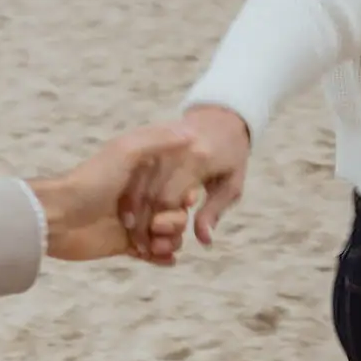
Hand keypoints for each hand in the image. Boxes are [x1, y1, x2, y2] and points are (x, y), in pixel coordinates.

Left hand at [28, 123, 196, 264]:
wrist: (57, 217)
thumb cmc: (90, 180)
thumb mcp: (125, 151)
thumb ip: (158, 142)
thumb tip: (191, 132)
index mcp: (142, 172)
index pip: (177, 183)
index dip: (186, 193)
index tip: (187, 200)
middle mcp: (140, 195)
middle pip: (175, 211)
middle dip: (175, 221)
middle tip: (159, 226)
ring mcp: (133, 221)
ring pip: (167, 233)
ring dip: (170, 241)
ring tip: (157, 245)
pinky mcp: (125, 244)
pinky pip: (153, 253)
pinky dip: (162, 257)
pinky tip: (163, 257)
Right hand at [121, 104, 250, 252]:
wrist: (222, 116)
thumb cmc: (232, 155)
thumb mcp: (231, 184)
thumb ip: (213, 211)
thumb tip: (203, 240)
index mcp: (197, 159)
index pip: (169, 197)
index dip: (160, 223)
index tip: (156, 242)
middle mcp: (175, 148)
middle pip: (149, 190)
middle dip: (142, 221)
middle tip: (139, 244)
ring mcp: (159, 141)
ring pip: (137, 180)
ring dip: (131, 207)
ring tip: (130, 230)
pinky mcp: (149, 139)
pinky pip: (134, 168)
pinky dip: (129, 190)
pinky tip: (128, 209)